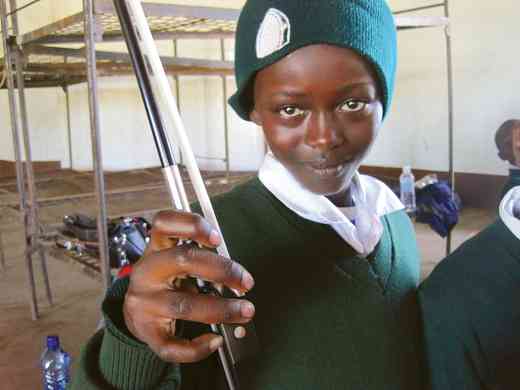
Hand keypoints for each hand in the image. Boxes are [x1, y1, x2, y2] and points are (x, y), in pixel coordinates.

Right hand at [123, 210, 254, 362]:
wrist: (136, 314)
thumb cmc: (165, 281)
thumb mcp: (175, 260)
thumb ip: (201, 258)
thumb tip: (236, 273)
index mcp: (156, 248)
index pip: (164, 223)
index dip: (192, 225)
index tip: (217, 238)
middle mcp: (147, 271)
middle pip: (183, 260)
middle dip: (222, 269)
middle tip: (246, 282)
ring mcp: (144, 302)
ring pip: (184, 305)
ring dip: (221, 309)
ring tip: (244, 311)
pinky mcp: (146, 331)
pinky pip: (171, 345)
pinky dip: (197, 347)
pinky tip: (214, 341)